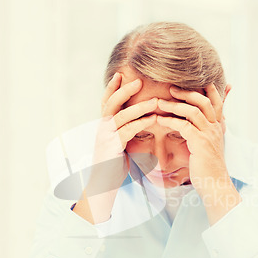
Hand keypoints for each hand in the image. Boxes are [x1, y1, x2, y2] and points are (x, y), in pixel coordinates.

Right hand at [86, 72, 156, 195]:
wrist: (103, 184)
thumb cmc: (113, 165)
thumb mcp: (117, 144)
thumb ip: (123, 131)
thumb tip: (136, 121)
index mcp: (103, 125)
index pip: (106, 101)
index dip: (112, 87)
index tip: (121, 74)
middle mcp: (101, 128)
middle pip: (111, 103)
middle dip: (124, 90)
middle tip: (139, 80)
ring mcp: (105, 137)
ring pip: (121, 115)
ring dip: (139, 106)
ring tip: (155, 101)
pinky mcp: (112, 147)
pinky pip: (127, 130)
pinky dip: (141, 123)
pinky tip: (153, 118)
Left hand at [156, 84, 240, 223]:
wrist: (215, 185)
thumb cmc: (208, 168)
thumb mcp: (209, 147)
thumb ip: (204, 133)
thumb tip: (195, 127)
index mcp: (218, 127)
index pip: (216, 101)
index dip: (207, 89)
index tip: (195, 80)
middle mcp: (215, 127)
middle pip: (204, 101)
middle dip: (187, 92)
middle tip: (171, 88)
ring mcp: (209, 134)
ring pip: (193, 110)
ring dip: (175, 104)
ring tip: (160, 102)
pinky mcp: (200, 143)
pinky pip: (184, 125)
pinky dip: (170, 120)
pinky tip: (159, 120)